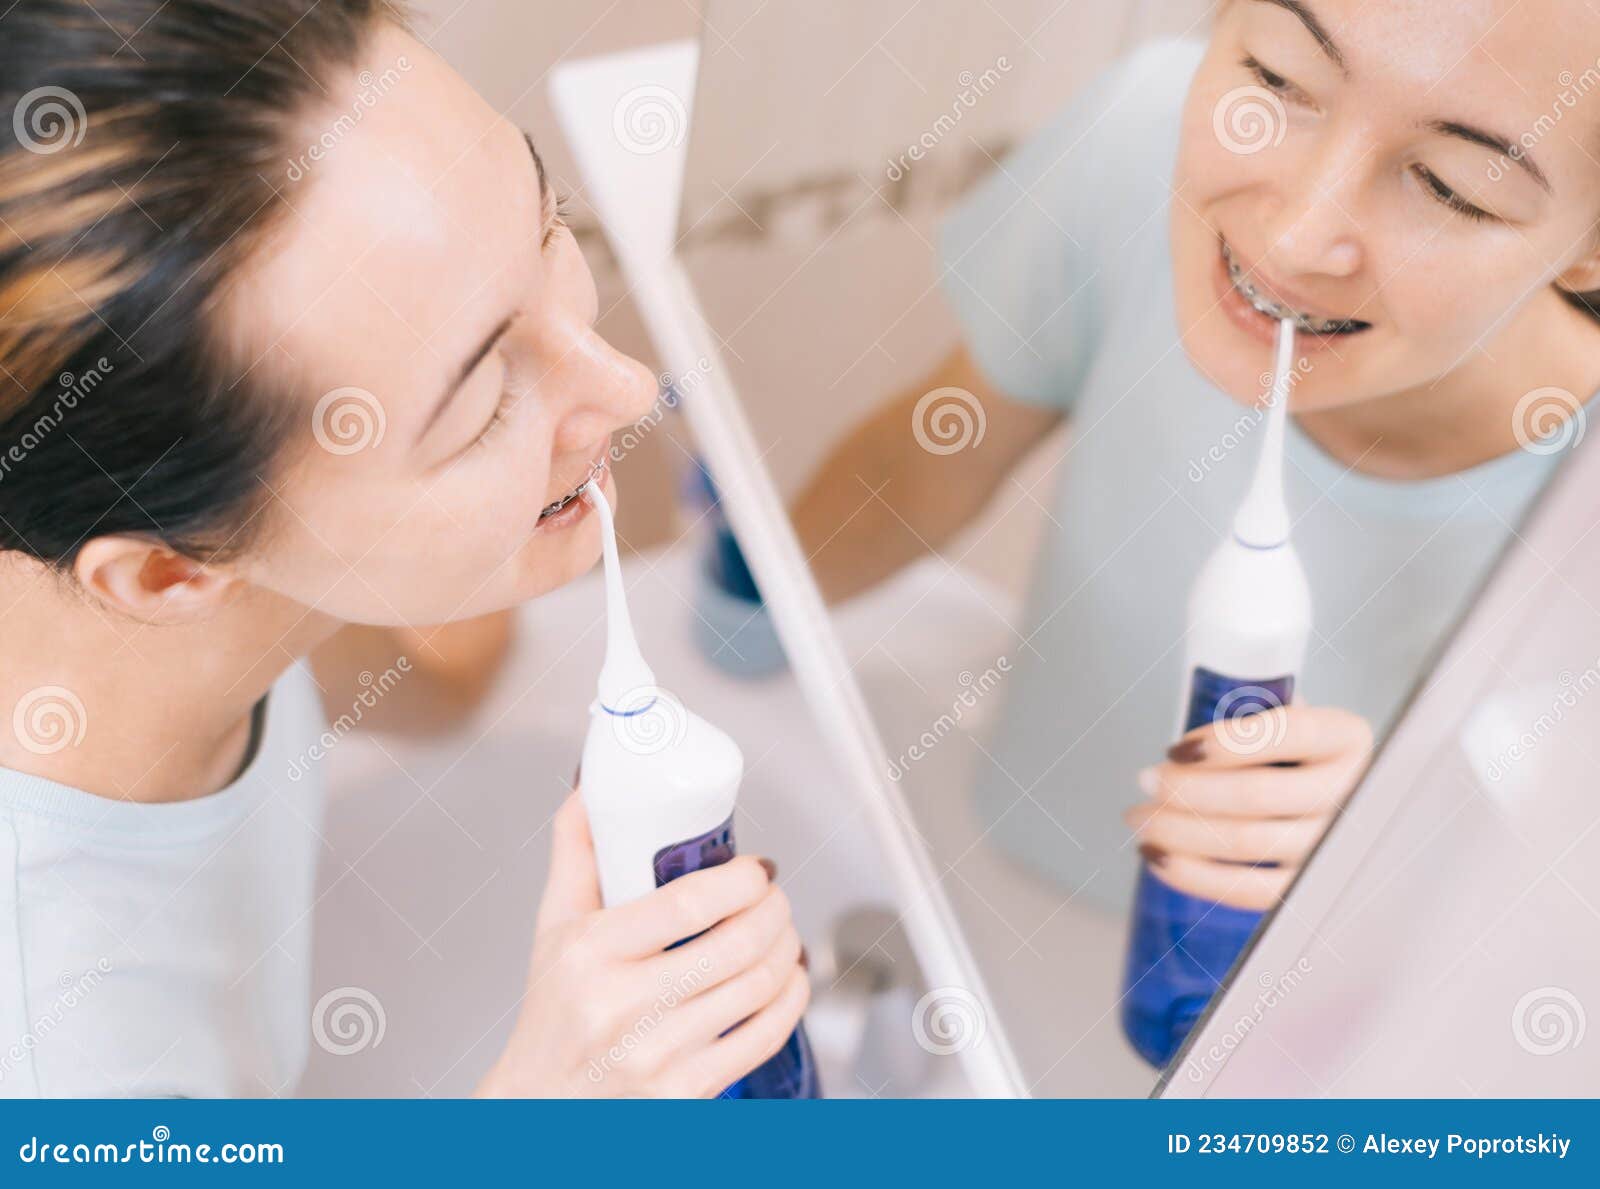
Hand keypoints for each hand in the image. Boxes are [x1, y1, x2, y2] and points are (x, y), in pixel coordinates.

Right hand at [477, 794, 808, 1097]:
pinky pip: (763, 1038)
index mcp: (590, 952)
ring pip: (758, 987)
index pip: (689, 903)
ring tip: (782, 931)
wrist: (538, 1108)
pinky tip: (789, 979)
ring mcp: (656, 1055)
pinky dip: (791, 1000)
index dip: (742, 879)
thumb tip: (590, 787)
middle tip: (775, 897)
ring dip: (787, 949)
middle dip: (775, 910)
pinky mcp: (684, 1094)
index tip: (756, 868)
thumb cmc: (552, 1015)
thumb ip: (575, 854)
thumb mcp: (552, 928)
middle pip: (737, 944)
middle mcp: (621, 1005)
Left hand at [1126, 704, 1372, 910]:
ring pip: (1244, 843)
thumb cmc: (1286, 753)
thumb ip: (1246, 718)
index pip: (1289, 732)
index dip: (1225, 742)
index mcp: (1345, 737)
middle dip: (1185, 788)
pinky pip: (1247, 890)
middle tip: (1145, 779)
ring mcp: (1334, 847)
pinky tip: (1157, 855)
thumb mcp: (1278, 720)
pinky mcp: (1308, 888)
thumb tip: (1186, 748)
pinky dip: (1192, 874)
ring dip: (1177, 829)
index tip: (1175, 749)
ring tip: (1139, 817)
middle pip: (1256, 793)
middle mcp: (1351, 793)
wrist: (1325, 796)